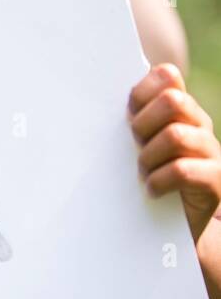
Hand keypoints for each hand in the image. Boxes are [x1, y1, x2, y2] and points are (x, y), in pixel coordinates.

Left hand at [128, 63, 220, 241]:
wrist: (179, 222)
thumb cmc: (151, 174)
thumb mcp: (139, 143)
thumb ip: (130, 120)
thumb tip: (90, 100)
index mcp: (180, 109)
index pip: (167, 76)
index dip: (142, 91)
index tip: (127, 114)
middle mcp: (199, 124)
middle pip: (173, 100)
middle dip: (144, 123)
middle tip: (134, 145)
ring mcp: (211, 151)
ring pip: (176, 135)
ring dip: (148, 156)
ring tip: (142, 172)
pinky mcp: (216, 178)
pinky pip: (183, 170)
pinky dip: (159, 181)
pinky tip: (151, 190)